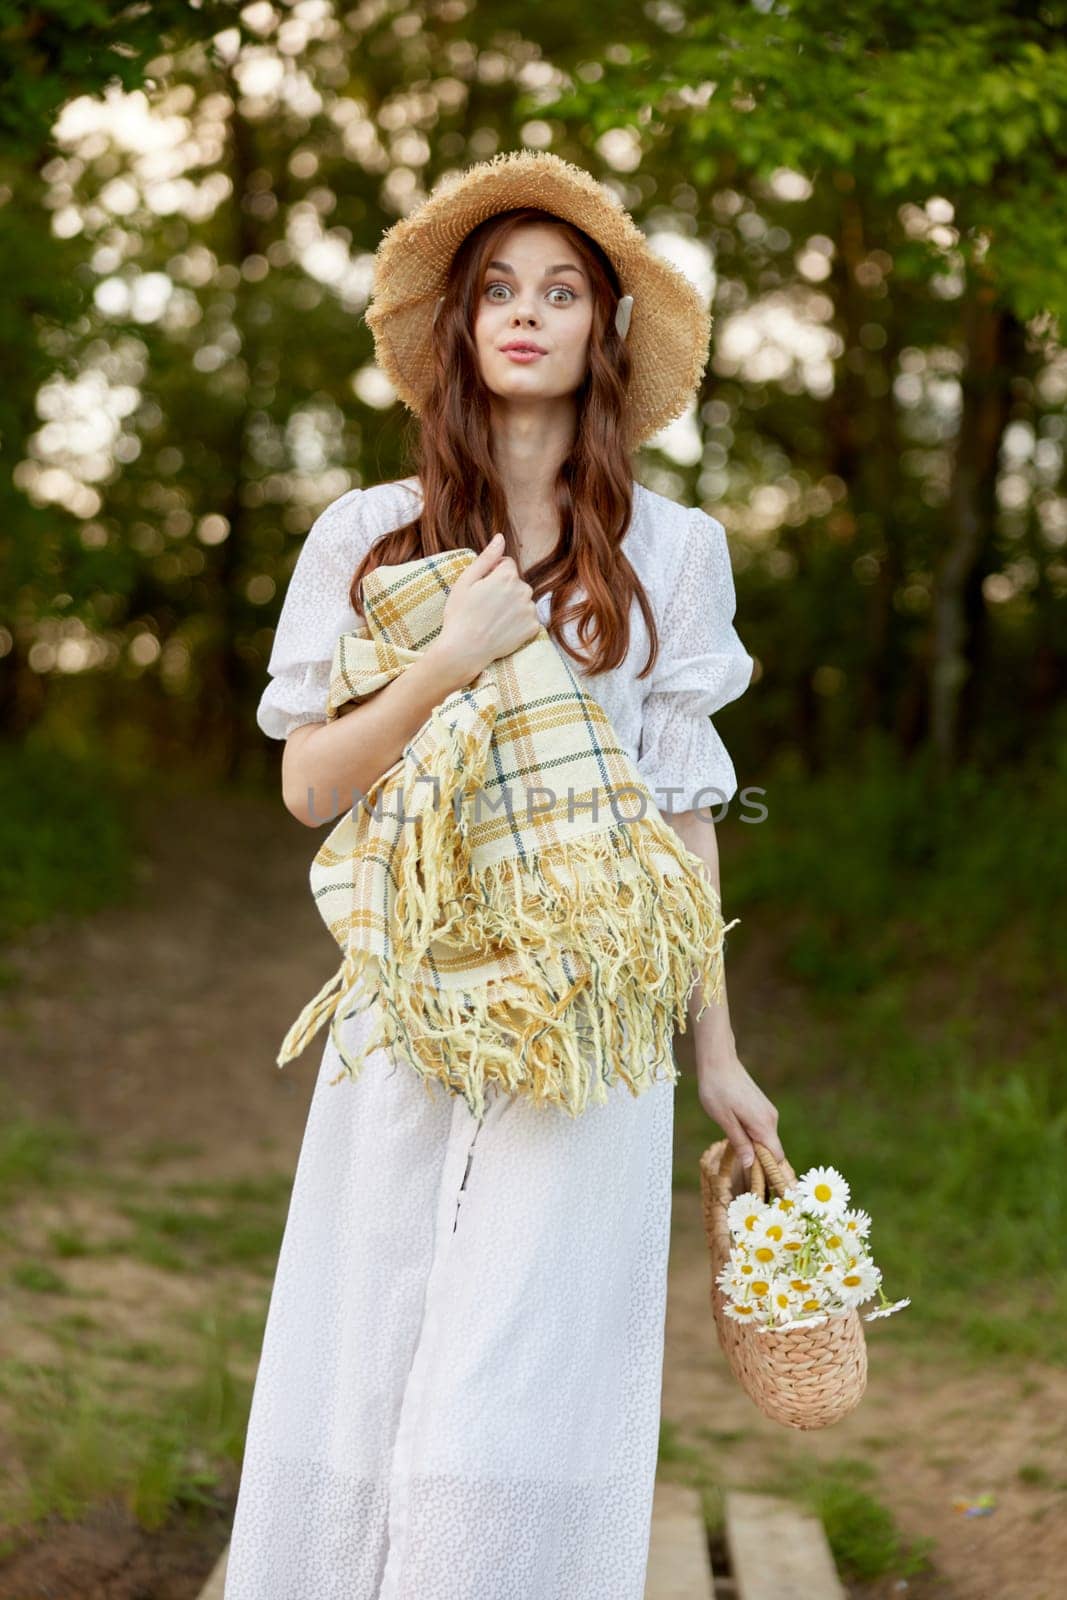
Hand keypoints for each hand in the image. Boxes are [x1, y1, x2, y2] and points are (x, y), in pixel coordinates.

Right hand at [437, 534, 540, 680]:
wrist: (465, 650)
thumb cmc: (460, 614)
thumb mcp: (466, 581)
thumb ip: (487, 557)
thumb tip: (500, 537)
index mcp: (507, 575)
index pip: (506, 564)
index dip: (492, 575)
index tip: (481, 589)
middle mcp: (523, 590)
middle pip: (516, 582)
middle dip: (504, 589)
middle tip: (484, 607)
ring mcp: (530, 610)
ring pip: (522, 600)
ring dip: (512, 606)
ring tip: (492, 619)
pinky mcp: (532, 628)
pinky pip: (527, 618)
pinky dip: (517, 622)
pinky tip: (502, 629)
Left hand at [697, 1055, 786, 1175]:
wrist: (718, 1061)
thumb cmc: (717, 1090)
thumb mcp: (724, 1120)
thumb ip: (740, 1142)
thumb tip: (751, 1164)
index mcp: (763, 1124)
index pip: (776, 1156)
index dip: (770, 1171)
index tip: (760, 1184)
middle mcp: (771, 1118)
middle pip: (772, 1149)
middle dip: (760, 1161)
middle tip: (741, 1168)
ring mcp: (767, 1111)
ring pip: (766, 1139)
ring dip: (754, 1147)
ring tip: (735, 1148)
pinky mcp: (761, 1107)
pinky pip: (762, 1129)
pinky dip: (753, 1136)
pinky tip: (737, 1133)